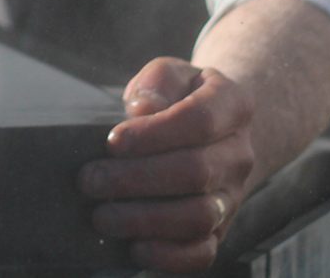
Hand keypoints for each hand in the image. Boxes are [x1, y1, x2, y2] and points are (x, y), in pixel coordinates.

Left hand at [78, 56, 257, 272]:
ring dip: (145, 220)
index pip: (200, 121)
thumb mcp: (170, 73)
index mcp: (233, 106)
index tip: (113, 142)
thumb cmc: (179, 97)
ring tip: (102, 216)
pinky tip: (133, 247)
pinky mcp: (220, 229)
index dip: (154, 134)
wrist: (217, 130)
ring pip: (198, 216)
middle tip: (90, 181)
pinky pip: (203, 252)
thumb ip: (158, 83)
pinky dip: (169, 256)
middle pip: (195, 172)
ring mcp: (232, 195)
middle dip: (136, 179)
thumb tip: (142, 110)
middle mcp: (239, 155)